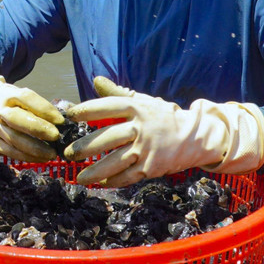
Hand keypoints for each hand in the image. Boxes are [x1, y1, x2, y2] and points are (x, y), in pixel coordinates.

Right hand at [0, 75, 64, 162]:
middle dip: (38, 128)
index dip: (44, 109)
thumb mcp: (20, 95)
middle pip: (17, 119)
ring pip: (14, 140)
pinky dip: (27, 157)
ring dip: (35, 148)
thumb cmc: (9, 101)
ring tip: (52, 152)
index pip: (26, 98)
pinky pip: (10, 152)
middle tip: (56, 136)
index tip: (60, 119)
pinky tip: (40, 158)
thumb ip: (37, 106)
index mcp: (8, 95)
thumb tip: (60, 121)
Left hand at [63, 76, 263, 185]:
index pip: (109, 106)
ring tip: (79, 177)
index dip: (89, 109)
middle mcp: (141, 128)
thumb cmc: (162, 116)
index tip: (71, 115)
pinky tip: (100, 184)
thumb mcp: (142, 100)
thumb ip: (117, 93)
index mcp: (137, 108)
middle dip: (86, 147)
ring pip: (116, 162)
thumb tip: (96, 80)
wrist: (194, 137)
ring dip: (95, 172)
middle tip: (68, 153)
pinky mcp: (151, 167)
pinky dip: (113, 181)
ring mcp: (146, 149)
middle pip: (109, 137)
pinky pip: (128, 176)